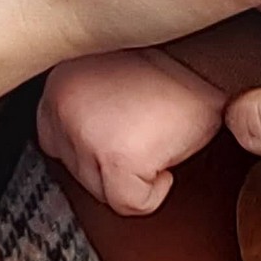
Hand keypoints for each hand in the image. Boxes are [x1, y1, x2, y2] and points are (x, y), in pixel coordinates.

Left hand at [38, 49, 228, 216]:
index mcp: (57, 83)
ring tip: (156, 134)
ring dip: (133, 174)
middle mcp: (64, 106)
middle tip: (143, 129)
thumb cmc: (170, 63)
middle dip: (111, 163)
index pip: (53, 139)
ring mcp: (86, 133)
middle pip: (77, 171)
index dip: (90, 144)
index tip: (117, 133)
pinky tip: (167, 156)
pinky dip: (155, 192)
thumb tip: (81, 146)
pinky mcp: (117, 158)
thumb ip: (82, 103)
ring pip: (101, 191)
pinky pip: (131, 203)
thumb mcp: (105, 71)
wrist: (207, 57)